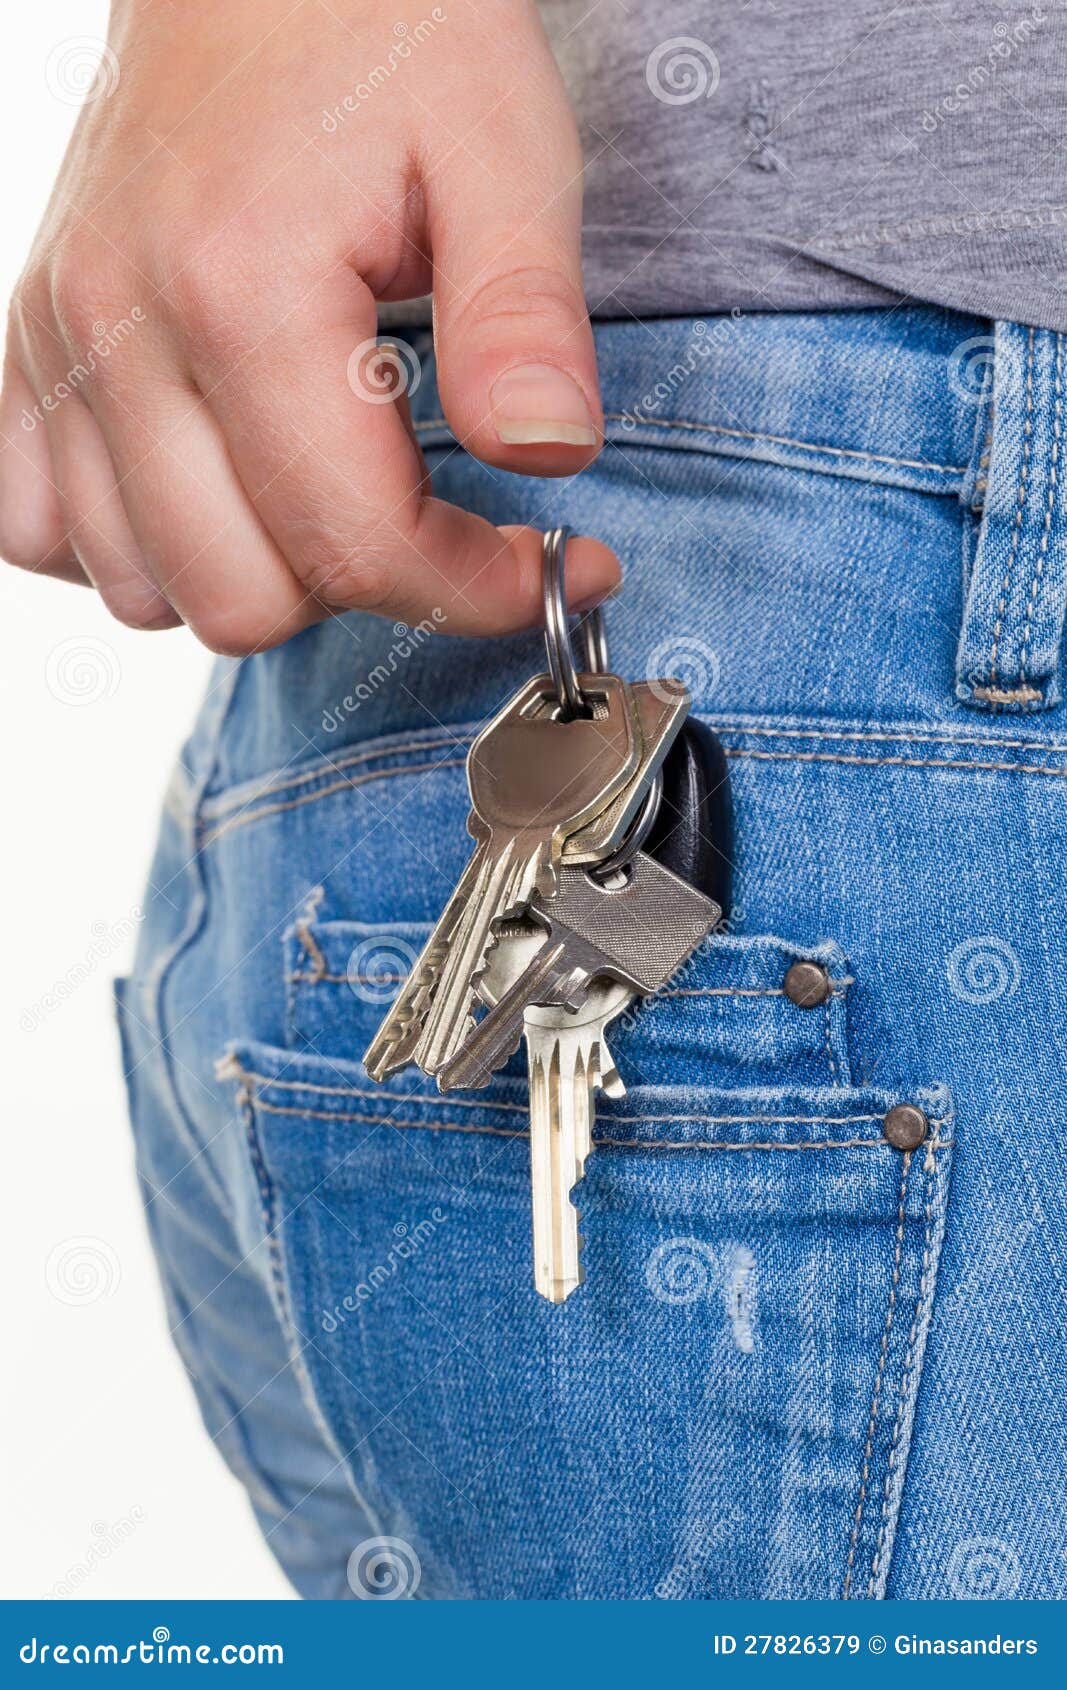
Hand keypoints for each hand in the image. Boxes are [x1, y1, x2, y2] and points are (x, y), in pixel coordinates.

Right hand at [0, 0, 619, 648]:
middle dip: (365, 590)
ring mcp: (61, 342)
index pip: (353, 544)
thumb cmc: (388, 28)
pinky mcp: (31, 346)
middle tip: (437, 521)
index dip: (468, 588)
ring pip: (139, 589)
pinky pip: (41, 528)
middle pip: (240, 598)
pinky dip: (138, 548)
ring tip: (333, 495)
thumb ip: (524, 317)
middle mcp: (122, 329)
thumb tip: (549, 458)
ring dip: (257, 578)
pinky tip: (221, 495)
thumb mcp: (504, 147)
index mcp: (243, 287)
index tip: (543, 567)